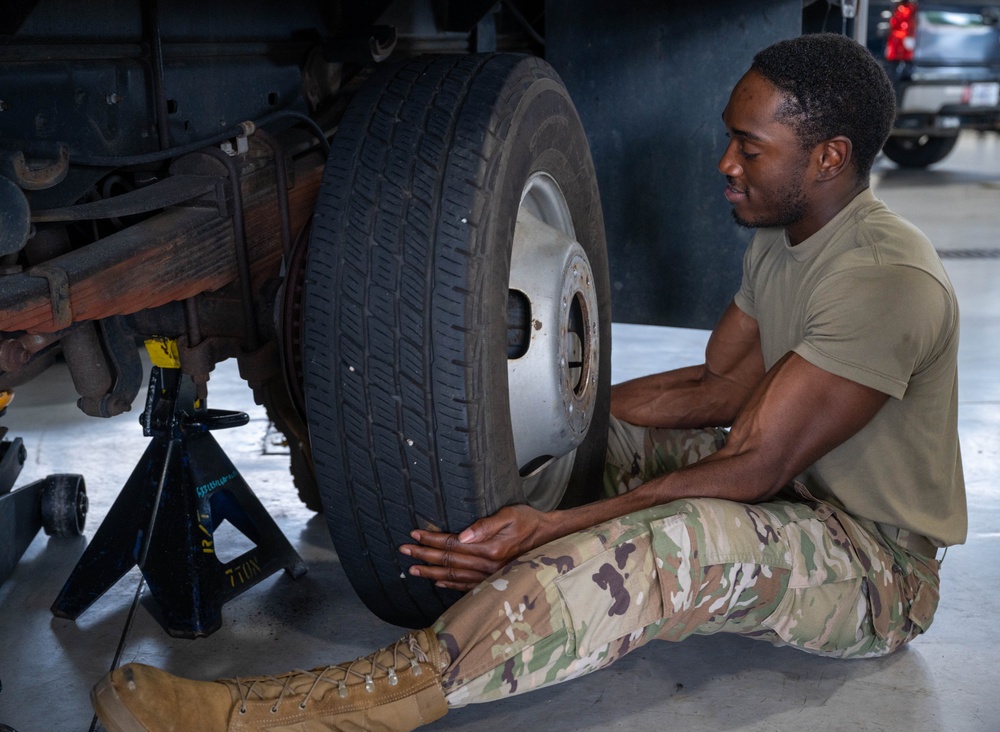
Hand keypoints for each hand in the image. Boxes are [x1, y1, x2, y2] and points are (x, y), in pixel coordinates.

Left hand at [399, 504, 552, 591]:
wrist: (551, 538)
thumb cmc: (530, 521)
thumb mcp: (510, 515)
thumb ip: (486, 525)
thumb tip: (463, 534)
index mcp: (490, 549)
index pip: (452, 545)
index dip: (431, 540)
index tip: (414, 534)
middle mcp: (488, 566)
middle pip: (448, 562)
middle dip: (424, 556)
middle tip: (403, 550)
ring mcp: (490, 576)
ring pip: (454, 576)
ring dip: (431, 573)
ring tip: (412, 569)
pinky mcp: (494, 581)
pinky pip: (466, 587)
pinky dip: (450, 585)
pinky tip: (438, 582)